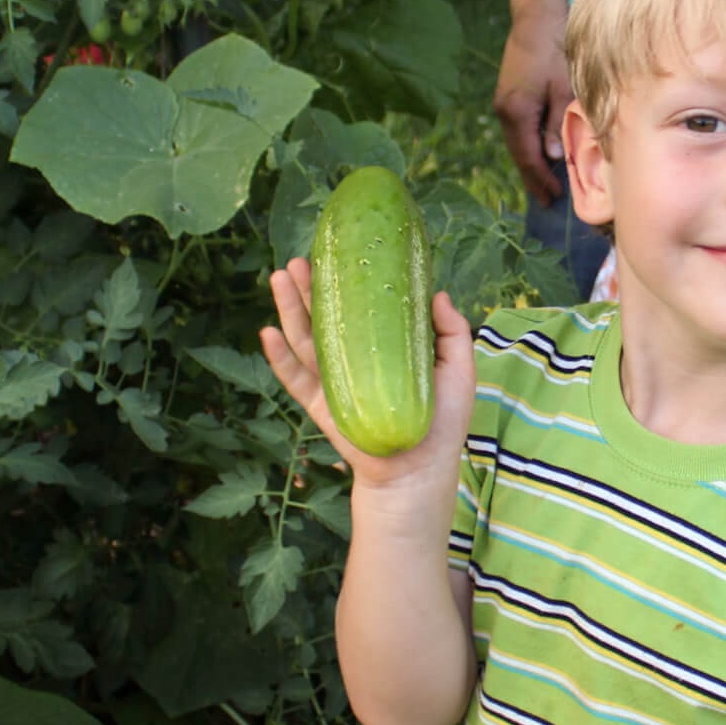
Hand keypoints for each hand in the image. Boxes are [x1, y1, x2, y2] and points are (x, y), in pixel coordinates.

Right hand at [260, 257, 474, 488]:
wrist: (420, 471)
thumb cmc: (443, 423)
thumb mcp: (457, 370)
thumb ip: (452, 332)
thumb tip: (437, 293)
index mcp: (385, 349)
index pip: (362, 308)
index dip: (348, 282)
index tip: (337, 253)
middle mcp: (356, 361)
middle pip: (326, 318)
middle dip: (309, 288)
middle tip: (297, 259)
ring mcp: (336, 383)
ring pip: (306, 340)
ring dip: (289, 309)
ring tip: (279, 277)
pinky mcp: (322, 408)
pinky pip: (296, 380)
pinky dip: (279, 358)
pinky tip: (268, 332)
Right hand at [494, 11, 573, 205]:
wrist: (536, 18)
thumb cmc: (554, 50)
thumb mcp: (563, 90)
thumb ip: (557, 125)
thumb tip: (553, 157)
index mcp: (517, 112)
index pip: (528, 156)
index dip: (541, 178)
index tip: (554, 196)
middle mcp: (505, 112)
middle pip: (518, 155)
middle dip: (532, 179)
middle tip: (546, 202)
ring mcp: (503, 104)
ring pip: (516, 144)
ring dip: (529, 166)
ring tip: (541, 186)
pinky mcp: (508, 97)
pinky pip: (517, 132)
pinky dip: (527, 148)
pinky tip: (537, 157)